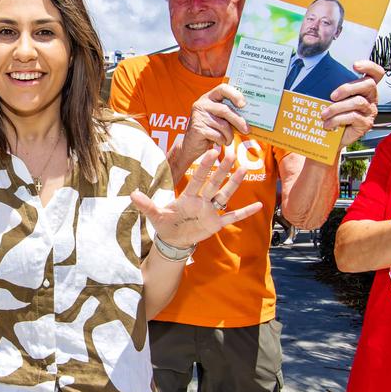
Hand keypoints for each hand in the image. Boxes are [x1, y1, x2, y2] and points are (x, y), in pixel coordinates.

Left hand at [132, 149, 263, 247]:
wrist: (173, 240)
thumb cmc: (165, 224)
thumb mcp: (154, 215)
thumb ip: (146, 205)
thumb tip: (131, 195)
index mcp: (188, 197)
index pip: (197, 179)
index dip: (204, 166)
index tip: (212, 151)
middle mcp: (201, 201)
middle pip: (213, 182)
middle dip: (221, 168)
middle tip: (230, 152)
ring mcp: (210, 211)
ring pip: (224, 194)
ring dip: (234, 183)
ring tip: (244, 169)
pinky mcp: (216, 224)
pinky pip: (233, 217)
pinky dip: (245, 212)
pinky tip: (258, 205)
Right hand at [179, 84, 250, 162]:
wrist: (191, 145)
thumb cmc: (210, 130)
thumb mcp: (220, 119)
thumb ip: (230, 114)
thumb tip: (252, 116)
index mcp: (209, 97)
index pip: (222, 88)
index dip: (234, 94)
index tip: (243, 104)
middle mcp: (202, 104)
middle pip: (225, 110)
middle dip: (239, 121)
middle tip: (247, 130)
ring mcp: (199, 116)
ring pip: (223, 125)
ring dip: (229, 136)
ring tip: (228, 140)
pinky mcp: (198, 128)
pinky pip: (218, 135)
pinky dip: (222, 141)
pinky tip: (219, 142)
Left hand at [322, 60, 383, 145]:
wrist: (333, 138)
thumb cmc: (334, 114)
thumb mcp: (333, 100)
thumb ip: (333, 90)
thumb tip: (316, 81)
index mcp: (365, 88)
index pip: (376, 73)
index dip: (369, 66)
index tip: (355, 65)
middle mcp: (371, 98)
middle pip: (368, 84)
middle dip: (348, 87)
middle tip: (332, 96)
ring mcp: (370, 111)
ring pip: (358, 102)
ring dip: (337, 107)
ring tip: (324, 114)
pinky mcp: (366, 123)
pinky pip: (353, 117)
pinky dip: (337, 119)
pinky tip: (328, 124)